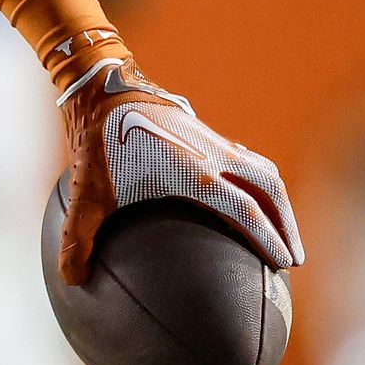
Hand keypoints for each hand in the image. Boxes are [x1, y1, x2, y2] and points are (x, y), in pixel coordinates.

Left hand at [55, 53, 302, 285]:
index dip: (270, 239)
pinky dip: (256, 180)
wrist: (100, 84)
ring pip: (261, 169)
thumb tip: (71, 280)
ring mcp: (211, 139)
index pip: (247, 211)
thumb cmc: (95, 140)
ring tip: (281, 229)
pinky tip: (243, 197)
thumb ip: (78, 238)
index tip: (285, 265)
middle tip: (293, 257)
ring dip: (277, 199)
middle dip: (287, 222)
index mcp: (195, 173)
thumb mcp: (85, 192)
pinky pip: (244, 158)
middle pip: (269, 188)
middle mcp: (213, 154)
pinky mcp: (202, 130)